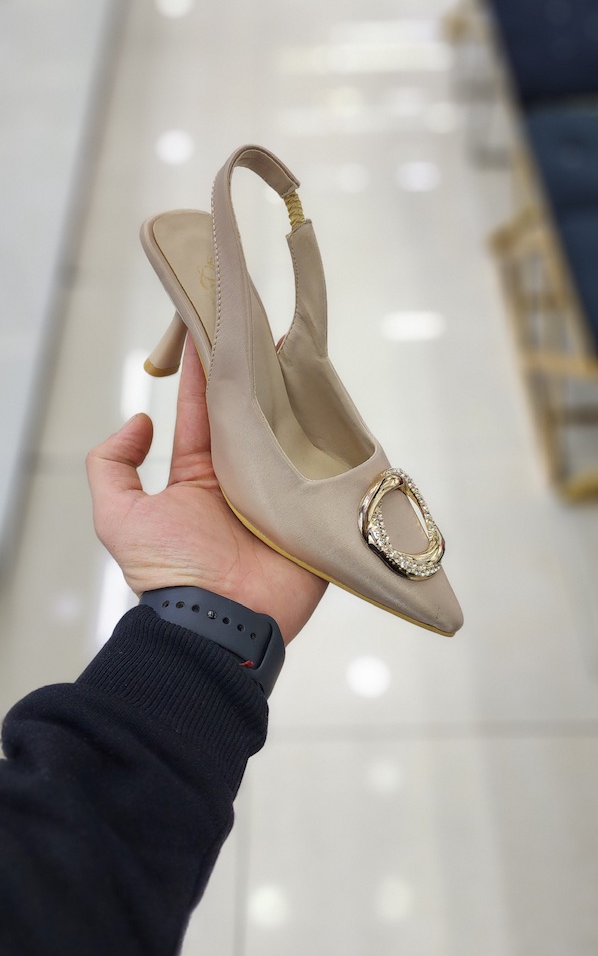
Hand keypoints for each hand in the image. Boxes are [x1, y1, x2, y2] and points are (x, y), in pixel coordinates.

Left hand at [86, 338, 326, 643]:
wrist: (221, 625)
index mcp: (201, 476)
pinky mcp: (314, 514)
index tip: (213, 330)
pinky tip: (337, 409)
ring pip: (292, 437)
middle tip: (267, 330)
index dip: (208, 373)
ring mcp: (281, 495)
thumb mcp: (119, 518)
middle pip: (254, 417)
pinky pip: (326, 474)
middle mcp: (241, 480)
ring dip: (298, 402)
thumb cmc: (170, 574)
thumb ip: (111, 467)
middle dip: (260, 377)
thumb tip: (138, 422)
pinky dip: (333, 446)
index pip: (205, 412)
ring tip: (304, 357)